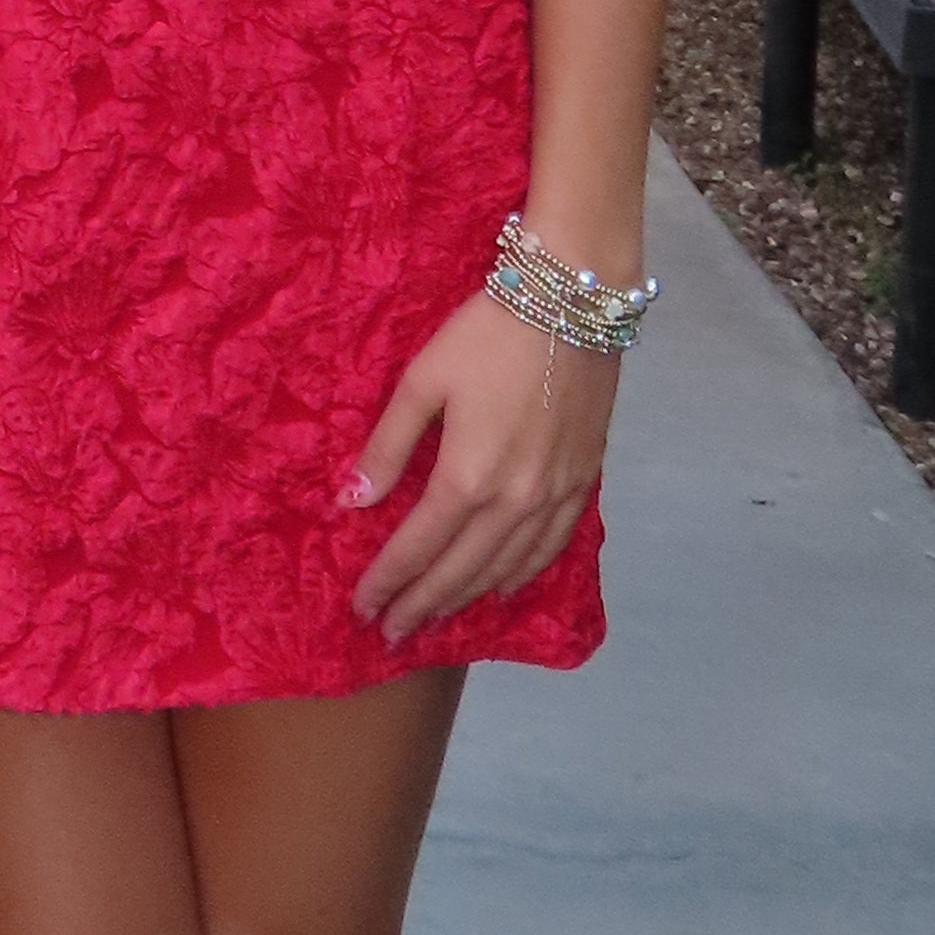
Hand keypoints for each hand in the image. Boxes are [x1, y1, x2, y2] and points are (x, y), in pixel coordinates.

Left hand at [344, 292, 611, 643]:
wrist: (571, 302)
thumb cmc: (485, 334)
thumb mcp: (423, 380)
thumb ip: (388, 447)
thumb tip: (351, 501)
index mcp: (467, 477)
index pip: (418, 547)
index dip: (387, 581)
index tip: (363, 607)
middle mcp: (514, 501)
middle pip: (460, 570)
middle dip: (421, 605)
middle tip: (391, 632)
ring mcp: (555, 497)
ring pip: (505, 568)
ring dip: (466, 597)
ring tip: (435, 618)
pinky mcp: (584, 483)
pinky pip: (550, 549)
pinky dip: (521, 575)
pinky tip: (502, 587)